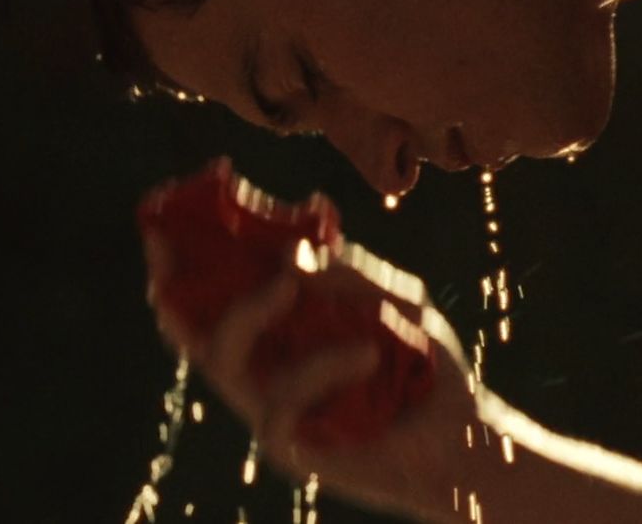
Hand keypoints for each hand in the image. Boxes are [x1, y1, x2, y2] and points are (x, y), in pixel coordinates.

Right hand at [146, 233, 483, 520]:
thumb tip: (294, 254)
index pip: (224, 287)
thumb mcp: (397, 302)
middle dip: (175, 280)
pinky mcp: (291, 448)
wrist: (467, 437)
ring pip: (224, 360)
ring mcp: (273, 407)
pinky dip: (322, 369)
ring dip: (249, 313)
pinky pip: (278, 407)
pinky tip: (369, 354)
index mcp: (285, 327)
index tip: (181, 193)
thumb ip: (350, 276)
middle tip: (175, 240)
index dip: (196, 245)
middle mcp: (268, 365)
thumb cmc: (428, 368)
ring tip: (292, 282)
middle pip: (194, 327)